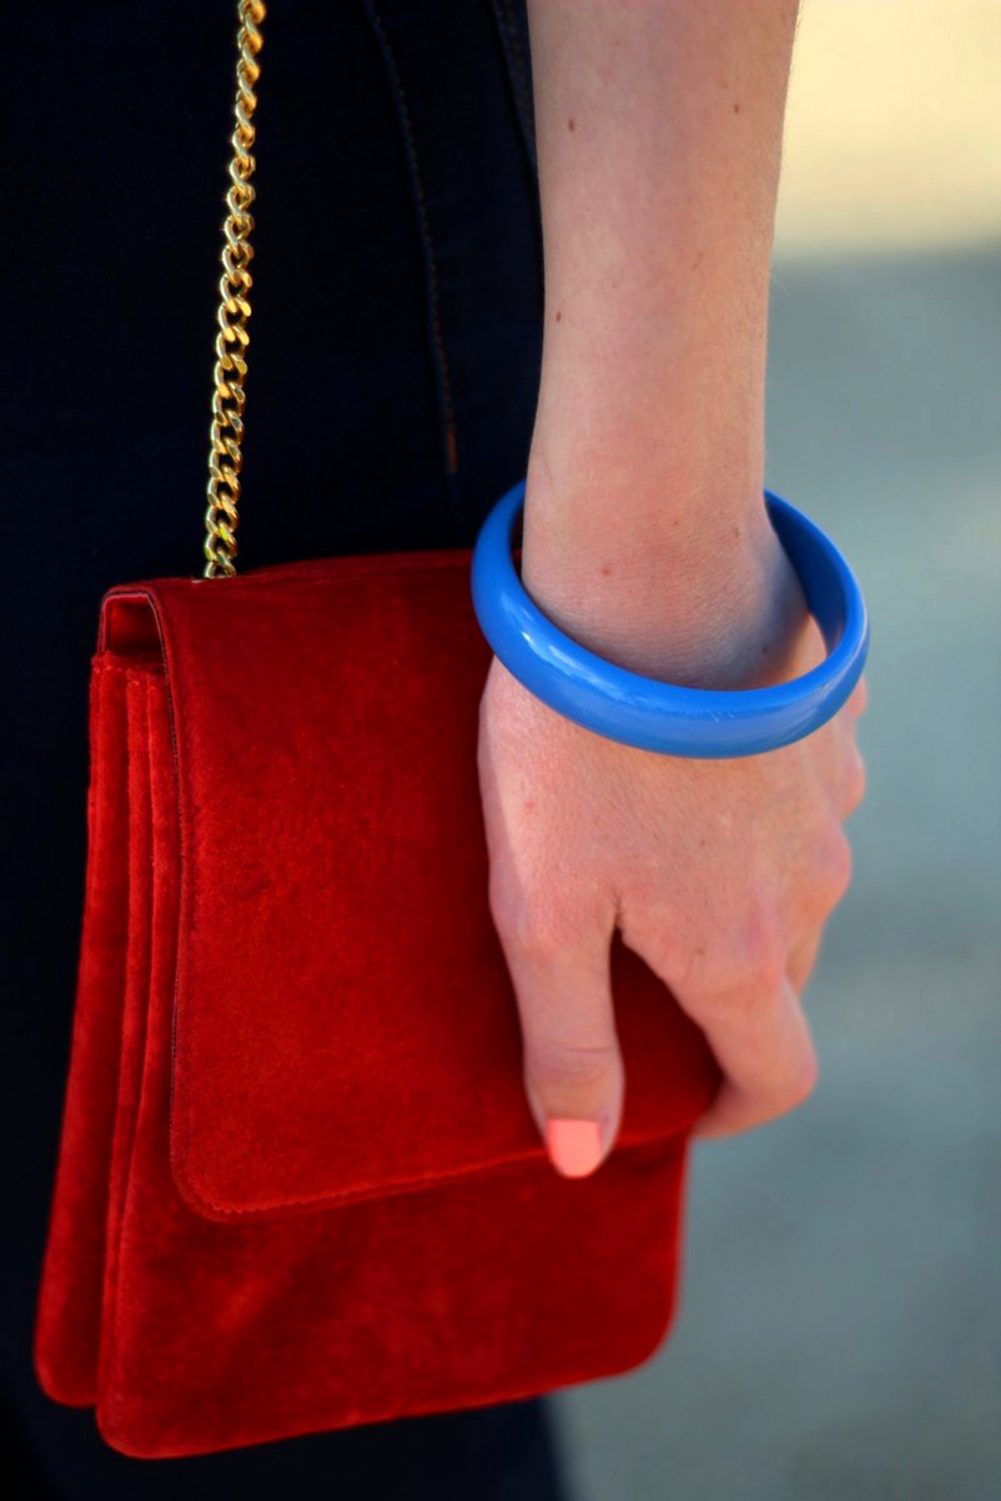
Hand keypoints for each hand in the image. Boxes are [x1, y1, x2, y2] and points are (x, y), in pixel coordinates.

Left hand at [476, 515, 867, 1177]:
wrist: (649, 571)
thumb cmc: (576, 744)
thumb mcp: (542, 908)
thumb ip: (566, 1039)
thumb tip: (581, 1157)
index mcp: (741, 949)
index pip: (778, 1075)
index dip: (734, 1109)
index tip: (690, 1105)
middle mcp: (812, 884)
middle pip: (782, 976)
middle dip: (722, 994)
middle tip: (638, 962)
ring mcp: (832, 797)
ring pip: (794, 880)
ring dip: (737, 887)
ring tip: (647, 838)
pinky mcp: (830, 721)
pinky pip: (800, 791)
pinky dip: (753, 802)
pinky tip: (687, 754)